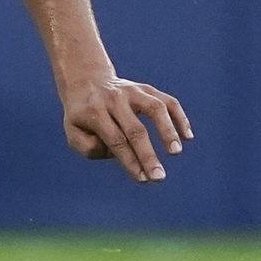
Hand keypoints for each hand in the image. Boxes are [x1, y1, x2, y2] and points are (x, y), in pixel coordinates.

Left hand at [61, 74, 191, 182]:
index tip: (143, 179)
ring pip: (155, 108)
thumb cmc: (82, 116)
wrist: (86, 81)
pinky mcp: (146, 88)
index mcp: (94, 112)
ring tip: (176, 152)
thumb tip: (116, 153)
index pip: (115, 140)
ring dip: (168, 131)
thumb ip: (88, 147)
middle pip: (135, 129)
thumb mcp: (73, 132)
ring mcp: (132, 91)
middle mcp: (114, 99)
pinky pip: (168, 101)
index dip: (130, 161)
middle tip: (159, 177)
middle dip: (148, 155)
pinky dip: (180, 118)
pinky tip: (188, 137)